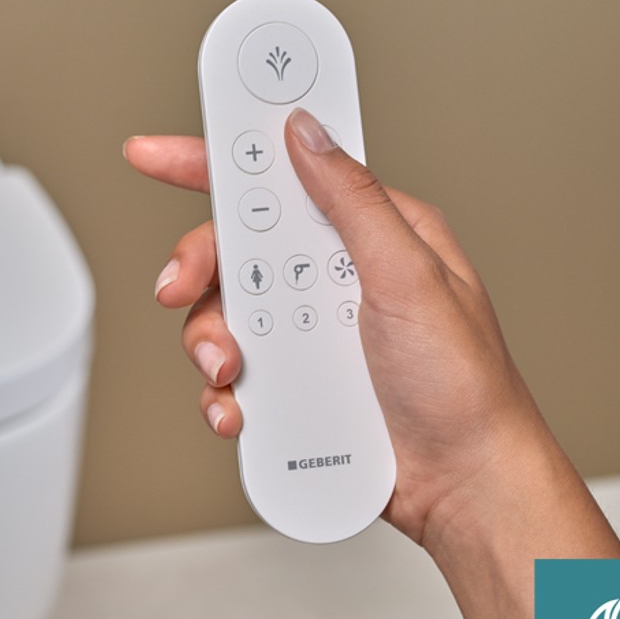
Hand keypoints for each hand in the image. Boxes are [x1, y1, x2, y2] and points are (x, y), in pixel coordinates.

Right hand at [124, 109, 559, 546]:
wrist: (461, 484)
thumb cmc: (465, 386)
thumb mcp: (411, 275)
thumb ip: (353, 200)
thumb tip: (307, 134)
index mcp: (370, 236)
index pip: (282, 179)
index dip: (215, 161)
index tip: (154, 154)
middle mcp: (334, 281)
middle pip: (236, 250)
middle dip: (199, 269)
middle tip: (178, 285)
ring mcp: (311, 335)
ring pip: (226, 316)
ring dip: (212, 341)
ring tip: (233, 370)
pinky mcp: (294, 387)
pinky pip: (232, 377)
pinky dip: (225, 394)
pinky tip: (242, 411)